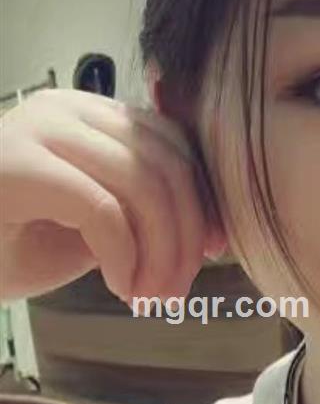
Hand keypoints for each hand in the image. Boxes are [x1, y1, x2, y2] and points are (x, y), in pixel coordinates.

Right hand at [0, 88, 227, 303]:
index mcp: (90, 113)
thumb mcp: (93, 223)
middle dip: (187, 233)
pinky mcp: (18, 166)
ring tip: (153, 295)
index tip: (215, 249)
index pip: (173, 143)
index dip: (204, 198)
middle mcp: (68, 108)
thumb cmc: (8, 242)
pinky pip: (103, 210)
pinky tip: (121, 287)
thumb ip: (142, 210)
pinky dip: (125, 255)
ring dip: (161, 251)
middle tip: (181, 288)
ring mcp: (39, 130)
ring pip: (142, 185)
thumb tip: (210, 230)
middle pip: (166, 163)